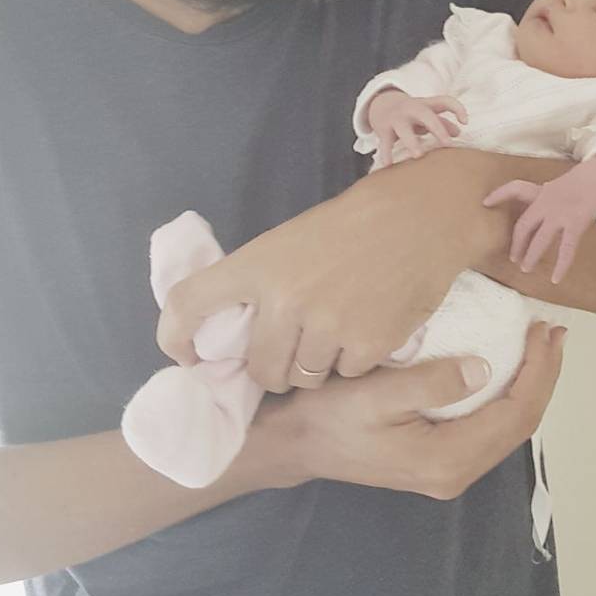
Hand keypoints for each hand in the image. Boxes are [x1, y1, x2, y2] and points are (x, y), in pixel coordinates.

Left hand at [156, 158, 482, 394]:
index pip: (187, 306)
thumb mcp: (291, 241)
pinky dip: (355, 361)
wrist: (420, 217)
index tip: (188, 356)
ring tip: (340, 329)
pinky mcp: (367, 345)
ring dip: (317, 365)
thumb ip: (260, 284)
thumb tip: (234, 337)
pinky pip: (347, 375)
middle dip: (275, 368)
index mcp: (257, 265)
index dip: (175, 339)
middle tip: (296, 349)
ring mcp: (327, 326)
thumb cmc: (352, 227)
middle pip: (260, 369)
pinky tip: (369, 327)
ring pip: (304, 377)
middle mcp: (285, 299)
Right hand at [245, 322, 566, 497]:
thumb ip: (430, 382)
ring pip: (509, 427)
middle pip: (521, 424)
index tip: (544, 329)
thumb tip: (484, 368)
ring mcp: (450, 470)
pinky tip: (507, 367)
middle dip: (543, 376)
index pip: (515, 414)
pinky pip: (490, 427)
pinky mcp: (441, 460)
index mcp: (447, 458)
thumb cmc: (330, 415)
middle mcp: (456, 473)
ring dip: (529, 385)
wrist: (296, 445)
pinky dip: (507, 395)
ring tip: (539, 345)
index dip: (539, 371)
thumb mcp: (375, 392)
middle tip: (552, 331)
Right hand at [367, 91, 467, 168]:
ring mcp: (397, 119)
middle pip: (426, 115)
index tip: (465, 122)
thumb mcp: (427, 114)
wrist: (381, 104)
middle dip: (437, 128)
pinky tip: (388, 165)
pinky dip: (386, 153)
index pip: (445, 101)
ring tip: (418, 155)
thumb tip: (458, 133)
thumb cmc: (412, 113)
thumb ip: (443, 123)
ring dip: (412, 141)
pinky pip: (385, 142)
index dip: (457, 109)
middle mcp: (412, 109)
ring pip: (404, 129)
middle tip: (447, 144)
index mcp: (426, 105)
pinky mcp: (383, 129)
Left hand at [483, 172, 595, 284]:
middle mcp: (546, 204)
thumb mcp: (554, 188)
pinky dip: (561, 265)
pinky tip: (556, 279)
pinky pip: (566, 250)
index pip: (515, 189)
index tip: (486, 203)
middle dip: (517, 243)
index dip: (499, 195)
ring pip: (540, 240)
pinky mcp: (574, 226)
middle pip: (524, 225)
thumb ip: (540, 198)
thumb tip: (530, 204)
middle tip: (513, 257)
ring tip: (525, 268)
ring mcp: (560, 215)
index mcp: (540, 193)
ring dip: (531, 255)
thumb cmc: (575, 187)